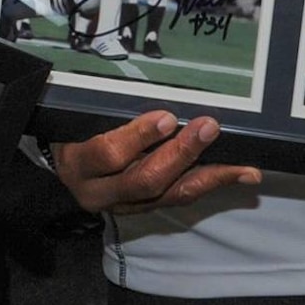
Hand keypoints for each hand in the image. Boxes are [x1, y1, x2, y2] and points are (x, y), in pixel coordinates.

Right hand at [48, 111, 260, 214]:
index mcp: (80, 163)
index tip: (165, 117)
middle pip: (144, 180)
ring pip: (168, 195)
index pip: (108, 154)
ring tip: (241, 166)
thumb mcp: (80, 117)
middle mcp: (100, 192)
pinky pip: (179, 197)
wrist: (63, 165)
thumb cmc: (73, 130)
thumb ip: (109, 109)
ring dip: (208, 176)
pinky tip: (239, 174)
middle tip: (209, 128)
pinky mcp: (143, 208)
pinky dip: (211, 183)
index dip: (138, 137)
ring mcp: (124, 205)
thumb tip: (159, 95)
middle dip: (181, 155)